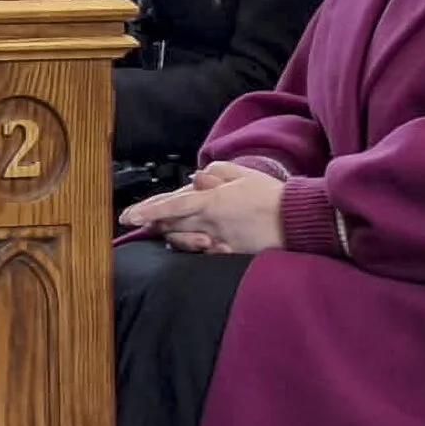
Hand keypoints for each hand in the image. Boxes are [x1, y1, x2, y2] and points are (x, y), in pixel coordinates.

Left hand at [120, 161, 286, 255]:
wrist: (297, 221)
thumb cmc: (272, 195)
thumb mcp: (243, 174)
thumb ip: (216, 173)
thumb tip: (196, 177)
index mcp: (212, 200)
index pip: (171, 206)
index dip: (146, 211)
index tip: (127, 216)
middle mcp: (210, 222)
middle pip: (171, 224)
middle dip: (152, 222)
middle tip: (139, 219)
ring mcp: (219, 240)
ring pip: (182, 240)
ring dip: (170, 234)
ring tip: (162, 228)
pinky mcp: (228, 252)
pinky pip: (202, 252)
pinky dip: (193, 246)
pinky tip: (193, 240)